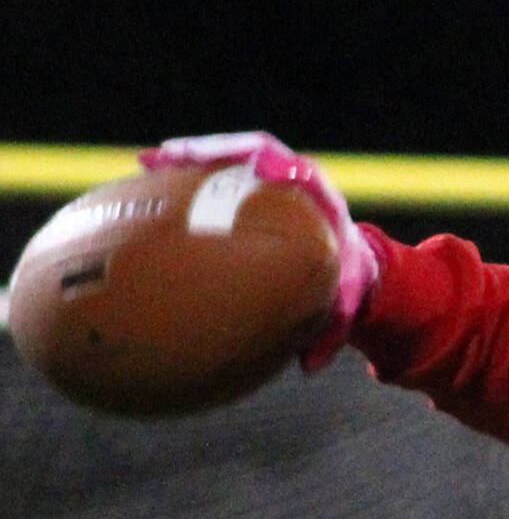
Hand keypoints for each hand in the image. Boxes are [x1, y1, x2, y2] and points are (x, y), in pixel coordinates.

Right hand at [138, 132, 378, 369]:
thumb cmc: (346, 285)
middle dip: (216, 151)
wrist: (352, 265)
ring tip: (149, 163)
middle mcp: (295, 183)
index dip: (276, 166)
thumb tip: (309, 366)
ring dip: (191, 159)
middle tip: (177, 155)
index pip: (300, 174)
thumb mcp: (343, 308)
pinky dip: (185, 178)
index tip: (257, 167)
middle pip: (254, 153)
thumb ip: (330, 335)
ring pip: (228, 160)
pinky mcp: (251, 188)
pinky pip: (216, 177)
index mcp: (322, 204)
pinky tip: (147, 184)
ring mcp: (271, 181)